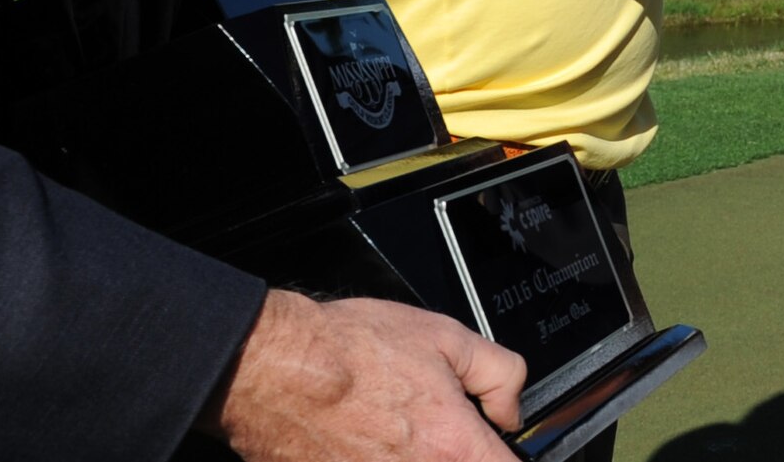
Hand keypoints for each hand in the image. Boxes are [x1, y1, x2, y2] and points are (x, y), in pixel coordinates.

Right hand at [206, 291, 525, 460]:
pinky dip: (376, 461)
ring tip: (398, 433)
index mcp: (452, 447)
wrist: (275, 368)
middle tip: (442, 432)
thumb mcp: (446, 335)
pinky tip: (368, 444)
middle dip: (458, 454)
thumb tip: (509, 410)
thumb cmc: (348, 350)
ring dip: (418, 458)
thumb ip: (499, 373)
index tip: (497, 446)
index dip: (507, 457)